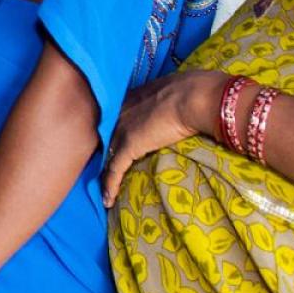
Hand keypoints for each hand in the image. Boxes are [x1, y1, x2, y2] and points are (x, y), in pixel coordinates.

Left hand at [101, 70, 225, 206]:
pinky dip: (110, 186)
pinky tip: (108, 200)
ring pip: (107, 154)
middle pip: (105, 135)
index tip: (111, 144)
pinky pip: (114, 170)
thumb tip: (182, 104)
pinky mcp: (128, 146)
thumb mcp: (175, 91)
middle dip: (102, 152)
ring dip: (104, 172)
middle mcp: (121, 111)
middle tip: (100, 169)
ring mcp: (122, 128)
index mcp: (131, 96)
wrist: (193, 97)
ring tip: (102, 188)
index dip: (112, 131)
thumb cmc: (193, 91)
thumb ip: (169, 100)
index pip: (115, 117)